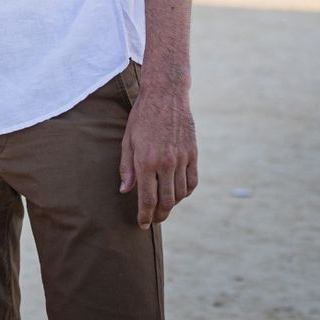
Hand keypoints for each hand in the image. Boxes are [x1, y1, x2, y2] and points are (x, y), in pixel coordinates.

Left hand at [119, 88, 197, 228]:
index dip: (145, 215)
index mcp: (146, 161)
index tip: (142, 224)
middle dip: (159, 215)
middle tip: (153, 220)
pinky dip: (185, 192)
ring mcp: (182, 159)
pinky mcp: (193, 155)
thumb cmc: (141, 117)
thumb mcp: (128, 140)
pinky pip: (192, 182)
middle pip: (166, 201)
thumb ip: (126, 167)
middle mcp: (165, 163)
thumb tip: (125, 190)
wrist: (166, 96)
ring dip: (172, 205)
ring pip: (180, 194)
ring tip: (163, 208)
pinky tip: (177, 194)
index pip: (147, 198)